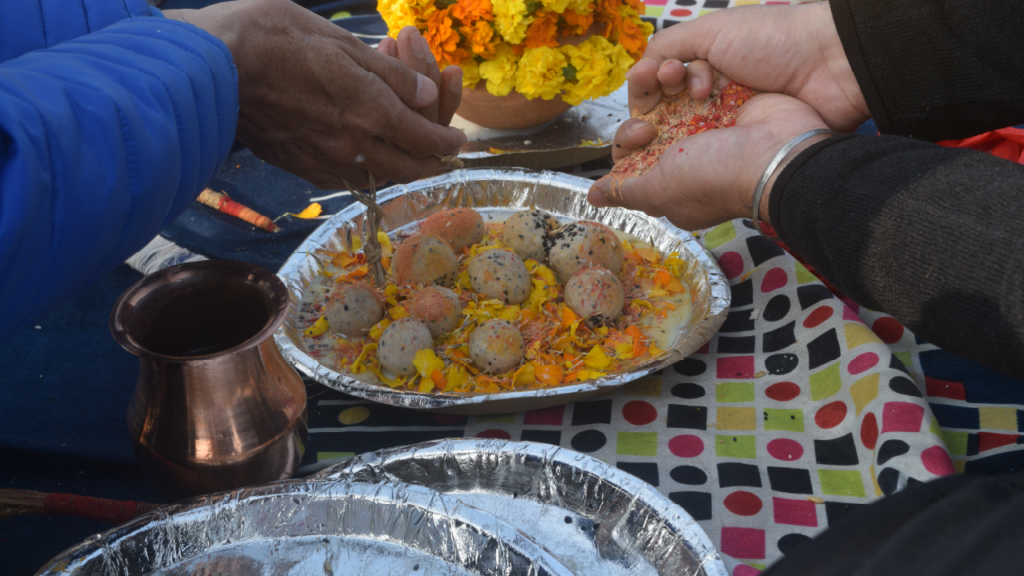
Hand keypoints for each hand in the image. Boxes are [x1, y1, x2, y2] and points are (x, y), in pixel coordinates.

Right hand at [165, 0, 466, 188]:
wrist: (206, 66)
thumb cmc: (271, 37)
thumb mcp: (338, 41)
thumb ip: (389, 74)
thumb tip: (426, 95)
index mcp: (366, 111)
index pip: (425, 139)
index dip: (448, 140)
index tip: (459, 138)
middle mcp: (350, 145)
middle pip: (408, 168)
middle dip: (433, 159)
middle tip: (445, 147)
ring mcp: (323, 160)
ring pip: (379, 176)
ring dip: (401, 158)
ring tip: (406, 135)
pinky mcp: (299, 166)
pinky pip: (347, 175)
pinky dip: (368, 162)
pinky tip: (367, 143)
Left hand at [590, 91, 831, 230]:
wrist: (778, 154)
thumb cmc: (716, 178)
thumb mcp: (659, 189)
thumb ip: (626, 190)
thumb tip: (593, 196)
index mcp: (671, 183)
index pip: (633, 157)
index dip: (628, 140)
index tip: (642, 133)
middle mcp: (690, 157)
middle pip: (650, 122)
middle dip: (644, 110)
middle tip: (653, 117)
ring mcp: (712, 128)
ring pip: (673, 98)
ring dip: (665, 84)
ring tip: (670, 78)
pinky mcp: (730, 103)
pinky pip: (701, 81)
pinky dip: (695, 76)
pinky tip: (698, 79)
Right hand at [627, 3, 868, 131]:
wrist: (830, 65)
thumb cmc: (773, 41)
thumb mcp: (711, 32)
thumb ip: (666, 48)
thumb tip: (637, 73)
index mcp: (698, 64)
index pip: (653, 84)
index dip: (646, 84)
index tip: (658, 78)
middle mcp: (706, 96)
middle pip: (660, 113)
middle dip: (656, 105)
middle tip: (673, 93)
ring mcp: (722, 123)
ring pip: (677, 136)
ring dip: (673, 123)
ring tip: (698, 101)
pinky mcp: (739, 146)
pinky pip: (704, 153)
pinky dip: (696, 144)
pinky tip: (700, 135)